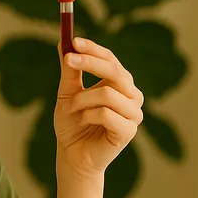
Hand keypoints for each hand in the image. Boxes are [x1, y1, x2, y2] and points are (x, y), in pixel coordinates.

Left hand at [54, 37, 143, 178]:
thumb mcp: (67, 93)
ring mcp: (133, 114)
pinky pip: (106, 114)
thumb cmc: (72, 124)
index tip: (74, 41)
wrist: (72, 156)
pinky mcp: (129, 131)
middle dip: (90, 63)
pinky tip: (82, 122)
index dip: (93, 49)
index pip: (111, 59)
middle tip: (68, 60)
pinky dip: (87, 115)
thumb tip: (64, 41)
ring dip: (82, 99)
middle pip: (115, 71)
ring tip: (70, 109)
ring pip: (107, 93)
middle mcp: (131, 96)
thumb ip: (70, 70)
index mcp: (120, 84)